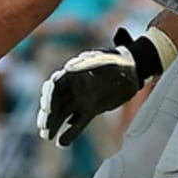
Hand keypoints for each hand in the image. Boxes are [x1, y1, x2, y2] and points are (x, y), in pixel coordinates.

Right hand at [37, 27, 161, 146]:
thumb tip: (116, 34)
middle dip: (48, 113)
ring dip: (53, 124)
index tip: (47, 107)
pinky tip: (61, 143)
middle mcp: (74, 85)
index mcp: (75, 71)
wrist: (135, 70)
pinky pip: (78, 121)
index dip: (50, 95)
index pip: (57, 84)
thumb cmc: (124, 60)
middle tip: (43, 126)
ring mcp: (80, 97)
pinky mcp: (90, 109)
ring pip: (62, 112)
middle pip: (56, 100)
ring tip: (46, 136)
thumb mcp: (117, 54)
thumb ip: (113, 48)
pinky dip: (70, 132)